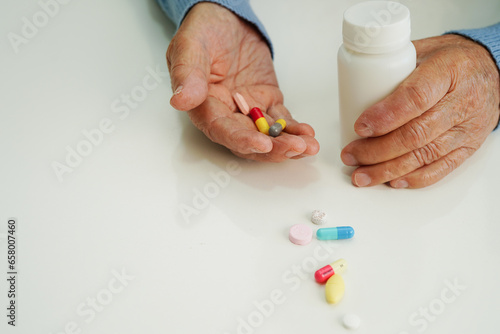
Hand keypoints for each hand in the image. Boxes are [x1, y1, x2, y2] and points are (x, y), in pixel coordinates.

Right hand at [166, 3, 318, 161]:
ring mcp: (248, 110)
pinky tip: (307, 134)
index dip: (242, 140)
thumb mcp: (189, 45)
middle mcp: (226, 114)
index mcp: (204, 106)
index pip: (222, 130)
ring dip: (287, 144)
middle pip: (248, 140)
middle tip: (294, 148)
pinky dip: (294, 129)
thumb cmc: (204, 31)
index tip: (261, 144)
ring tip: (307, 146)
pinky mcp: (266, 101)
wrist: (226, 19)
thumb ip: (187, 73)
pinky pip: (281, 120)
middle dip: (272, 149)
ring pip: (267, 135)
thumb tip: (182, 99)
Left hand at [341, 34, 499, 187]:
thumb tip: (355, 92)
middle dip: (377, 150)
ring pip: (425, 155)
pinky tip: (392, 181)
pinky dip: (414, 178)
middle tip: (351, 155)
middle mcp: (462, 101)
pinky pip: (442, 168)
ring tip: (362, 175)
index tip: (360, 127)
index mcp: (449, 70)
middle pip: (416, 134)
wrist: (492, 70)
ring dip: (388, 169)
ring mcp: (467, 127)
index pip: (415, 98)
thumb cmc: (453, 60)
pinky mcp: (470, 146)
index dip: (385, 116)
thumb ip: (393, 69)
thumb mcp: (424, 50)